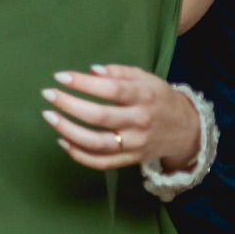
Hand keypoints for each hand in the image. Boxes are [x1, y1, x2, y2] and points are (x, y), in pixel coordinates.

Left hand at [43, 65, 203, 179]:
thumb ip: (119, 72)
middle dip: (69, 105)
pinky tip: (62, 141)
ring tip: (49, 116)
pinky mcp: (130, 159)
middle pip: (100, 117)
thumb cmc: (158, 98)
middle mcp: (140, 121)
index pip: (112, 90)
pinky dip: (78, 155)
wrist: (186, 130)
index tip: (60, 77)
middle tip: (48, 94)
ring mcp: (135, 144)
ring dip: (68, 131)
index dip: (84, 84)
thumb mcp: (146, 78)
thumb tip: (91, 71)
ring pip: (97, 143)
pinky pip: (101, 162)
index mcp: (145, 97)